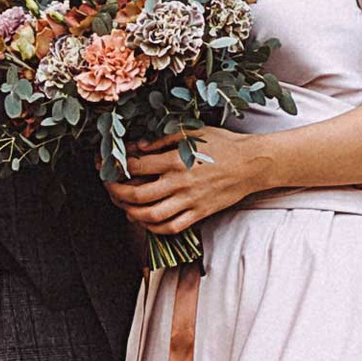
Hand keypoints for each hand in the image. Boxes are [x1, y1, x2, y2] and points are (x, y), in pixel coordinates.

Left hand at [106, 128, 261, 240]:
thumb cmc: (224, 145)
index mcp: (177, 160)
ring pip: (151, 215)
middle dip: (116, 192)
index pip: (136, 166)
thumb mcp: (194, 132)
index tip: (110, 164)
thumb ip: (164, 138)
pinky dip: (153, 228)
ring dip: (131, 212)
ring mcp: (190, 201)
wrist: (252, 164)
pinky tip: (145, 220)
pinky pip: (171, 227)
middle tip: (109, 187)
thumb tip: (139, 146)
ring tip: (123, 205)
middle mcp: (180, 183)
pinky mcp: (199, 213)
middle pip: (137, 194)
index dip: (118, 166)